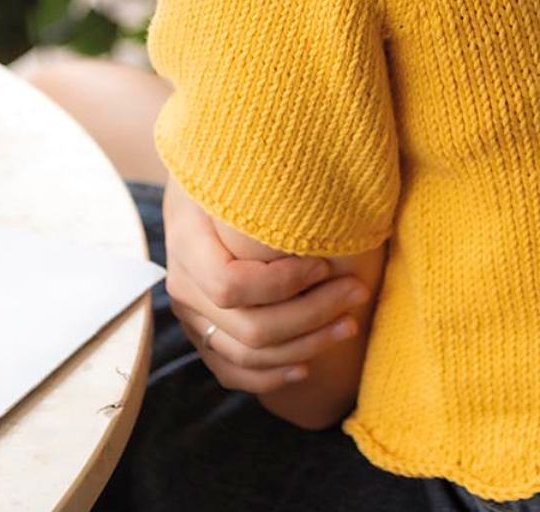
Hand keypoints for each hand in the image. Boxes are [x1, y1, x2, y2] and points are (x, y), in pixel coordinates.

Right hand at [162, 176, 370, 397]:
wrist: (194, 172)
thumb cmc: (229, 162)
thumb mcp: (237, 162)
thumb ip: (265, 186)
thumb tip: (320, 195)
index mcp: (186, 240)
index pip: (232, 285)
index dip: (284, 284)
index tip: (326, 264)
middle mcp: (183, 284)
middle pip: (248, 328)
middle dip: (311, 317)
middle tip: (357, 293)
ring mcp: (190, 314)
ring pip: (246, 355)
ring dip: (304, 347)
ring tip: (349, 325)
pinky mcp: (202, 332)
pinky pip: (231, 370)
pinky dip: (270, 376)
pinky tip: (307, 366)